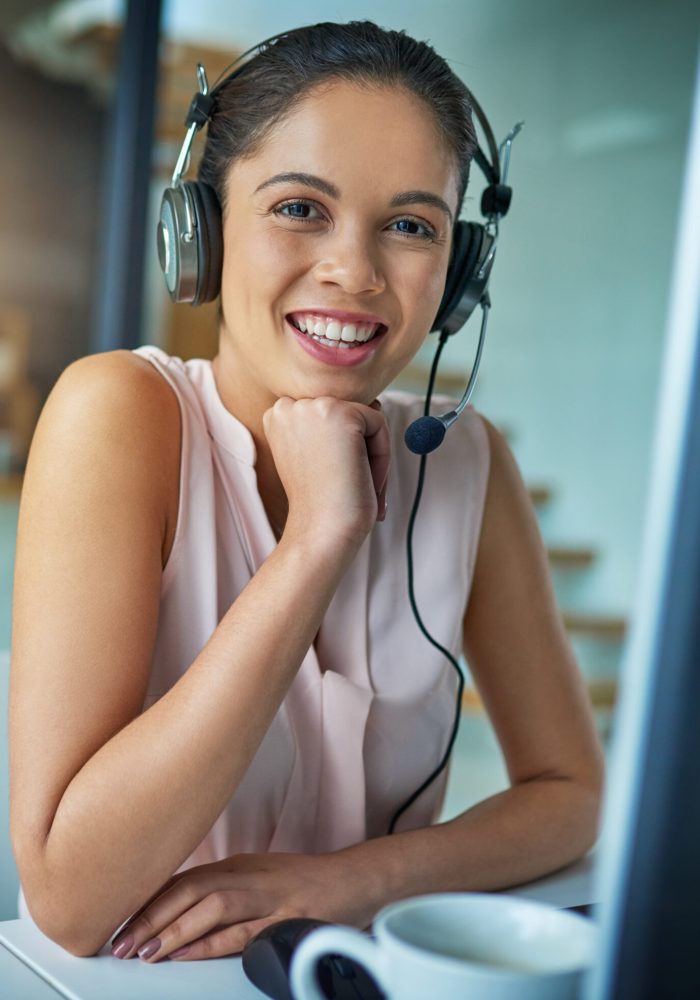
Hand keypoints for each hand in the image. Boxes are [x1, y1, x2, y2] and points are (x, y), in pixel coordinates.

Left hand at [110, 851, 380, 962]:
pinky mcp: (286, 917)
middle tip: (120, 943)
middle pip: (189, 889)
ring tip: (145, 952)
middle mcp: (248, 874)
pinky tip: (188, 955)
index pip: (183, 878)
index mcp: (238, 865)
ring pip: (211, 906)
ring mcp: (268, 895)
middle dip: (149, 917)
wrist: (354, 879)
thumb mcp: (258, 878)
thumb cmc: (305, 882)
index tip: (118, 921)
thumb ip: (224, 889)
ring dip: (173, 929)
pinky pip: (242, 931)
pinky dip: (210, 943)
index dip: (148, 900)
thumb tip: (181, 910)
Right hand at [262, 396, 389, 548]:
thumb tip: (374, 403)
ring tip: (356, 483)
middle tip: (350, 485)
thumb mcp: (318, 456)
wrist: (321, 531)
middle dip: (358, 449)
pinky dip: (381, 455)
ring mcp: (312, 406)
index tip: (335, 480)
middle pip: (348, 411)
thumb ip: (331, 427)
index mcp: (277, 416)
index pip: (329, 413)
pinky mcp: (340, 411)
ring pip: (365, 417)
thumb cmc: (323, 503)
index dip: (341, 448)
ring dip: (370, 453)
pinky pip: (379, 423)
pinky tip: (363, 478)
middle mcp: (288, 405)